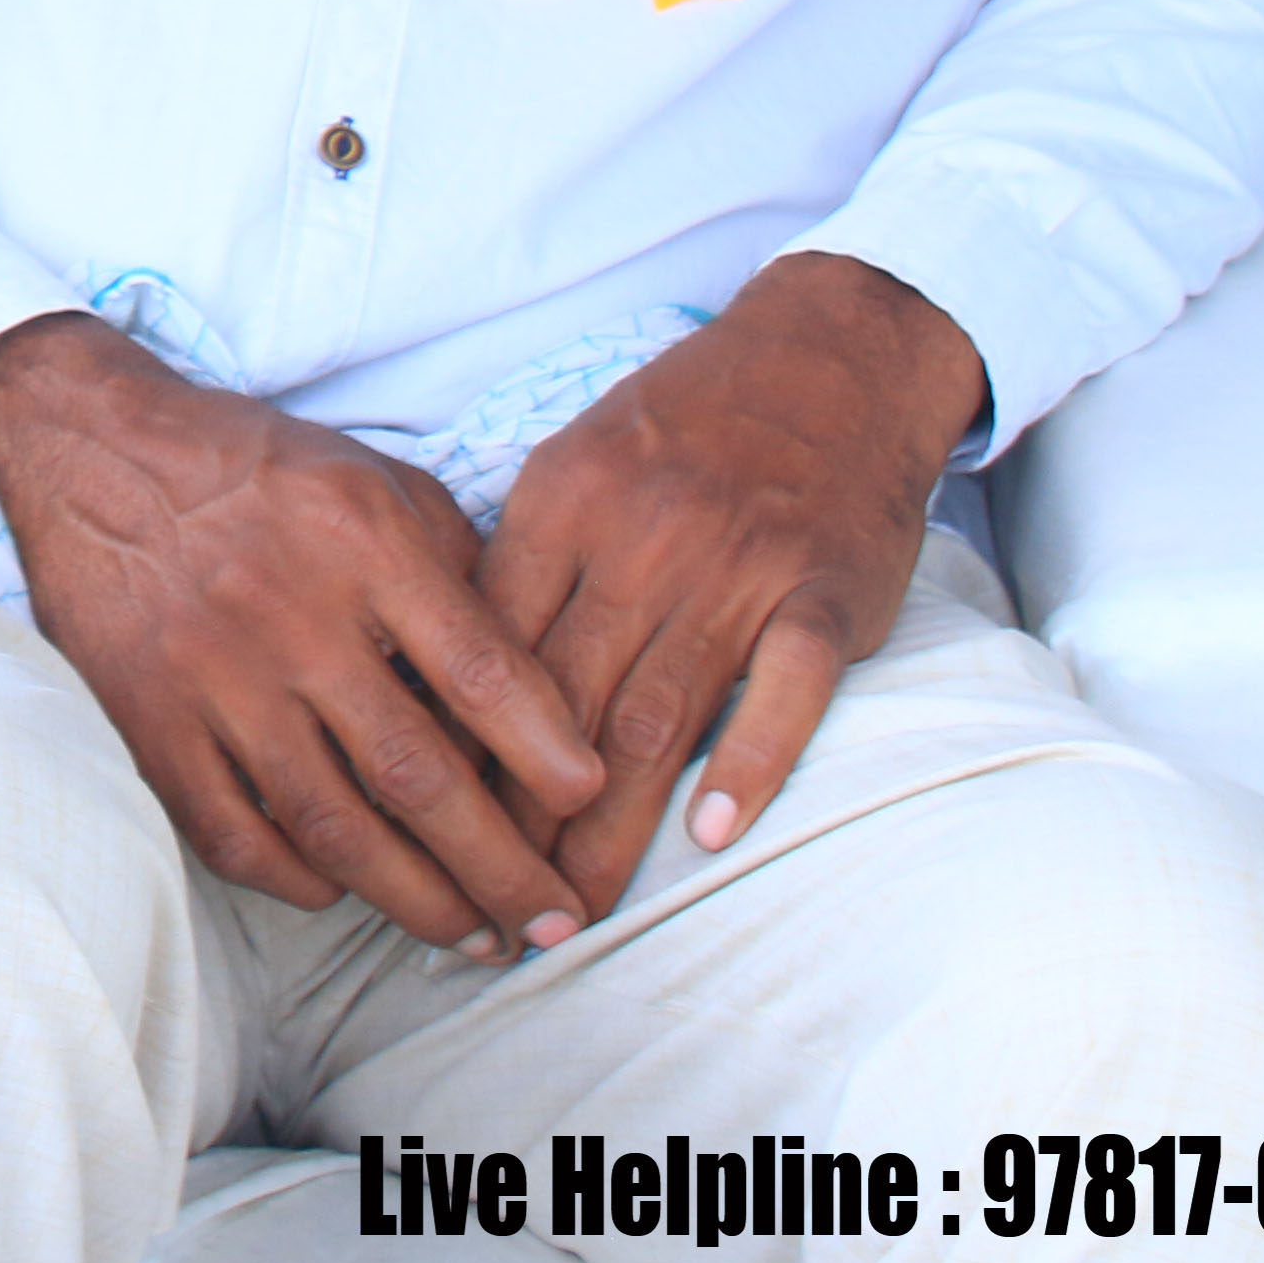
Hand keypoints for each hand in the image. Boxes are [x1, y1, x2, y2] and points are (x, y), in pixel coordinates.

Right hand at [0, 312, 603, 956]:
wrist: (92, 450)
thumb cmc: (259, 469)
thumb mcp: (378, 480)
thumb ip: (459, 568)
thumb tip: (534, 685)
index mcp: (361, 542)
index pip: (476, 666)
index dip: (542, 747)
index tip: (590, 798)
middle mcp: (289, 614)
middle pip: (414, 770)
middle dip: (498, 864)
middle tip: (555, 922)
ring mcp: (211, 676)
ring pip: (332, 823)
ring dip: (415, 897)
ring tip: (474, 936)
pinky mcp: (148, 720)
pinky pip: (234, 833)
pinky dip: (299, 878)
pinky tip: (343, 892)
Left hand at [475, 253, 990, 920]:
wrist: (834, 352)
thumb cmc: (692, 423)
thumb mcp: (582, 460)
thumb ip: (527, 561)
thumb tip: (447, 668)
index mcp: (565, 501)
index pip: (489, 648)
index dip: (457, 752)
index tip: (429, 835)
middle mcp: (643, 536)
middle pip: (563, 701)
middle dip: (520, 819)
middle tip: (493, 911)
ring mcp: (737, 566)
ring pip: (657, 713)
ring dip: (612, 826)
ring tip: (575, 911)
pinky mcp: (823, 592)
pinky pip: (784, 689)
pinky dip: (748, 762)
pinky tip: (711, 835)